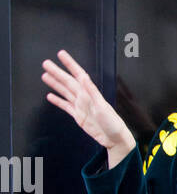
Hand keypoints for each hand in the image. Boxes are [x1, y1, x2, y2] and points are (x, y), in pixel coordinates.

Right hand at [42, 50, 135, 165]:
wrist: (114, 139)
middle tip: (45, 63)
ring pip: (65, 92)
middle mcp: (84, 97)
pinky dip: (58, 101)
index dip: (70, 64)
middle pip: (68, 82)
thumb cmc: (112, 123)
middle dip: (57, 72)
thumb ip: (92, 92)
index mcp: (90, 93)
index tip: (61, 54)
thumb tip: (84, 77)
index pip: (78, 74)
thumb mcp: (102, 107)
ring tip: (45, 76)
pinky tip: (50, 96)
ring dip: (55, 84)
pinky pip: (66, 106)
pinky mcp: (78, 116)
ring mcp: (81, 106)